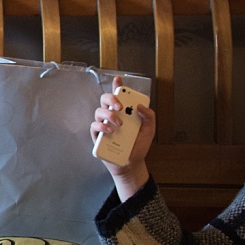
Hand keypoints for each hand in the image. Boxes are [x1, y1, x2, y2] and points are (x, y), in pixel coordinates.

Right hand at [91, 76, 155, 196]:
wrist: (132, 164)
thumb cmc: (139, 145)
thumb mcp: (149, 130)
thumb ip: (149, 117)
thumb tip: (139, 106)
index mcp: (124, 112)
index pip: (118, 95)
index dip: (117, 85)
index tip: (118, 79)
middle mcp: (112, 115)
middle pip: (105, 99)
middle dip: (111, 98)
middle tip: (120, 106)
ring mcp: (104, 125)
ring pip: (99, 111)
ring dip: (109, 114)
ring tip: (119, 124)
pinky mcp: (98, 136)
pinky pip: (94, 126)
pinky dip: (102, 125)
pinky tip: (111, 131)